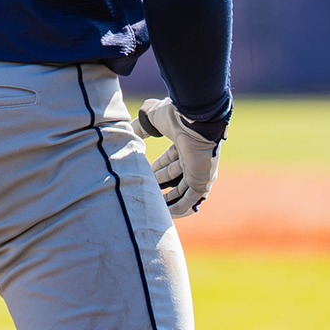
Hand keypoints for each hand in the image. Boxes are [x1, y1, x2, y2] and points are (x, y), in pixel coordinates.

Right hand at [130, 98, 223, 218]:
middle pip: (176, 176)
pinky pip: (191, 199)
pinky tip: (167, 214)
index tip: (143, 175)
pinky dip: (180, 207)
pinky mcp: (203, 180)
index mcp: (185, 142)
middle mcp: (193, 157)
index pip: (170, 160)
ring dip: (169, 200)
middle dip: (161, 184)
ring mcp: (199, 170)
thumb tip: (126, 132)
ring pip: (183, 190)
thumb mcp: (151, 118)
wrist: (195, 119)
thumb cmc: (176, 116)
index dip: (157, 169)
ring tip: (154, 207)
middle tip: (145, 191)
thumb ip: (139, 126)